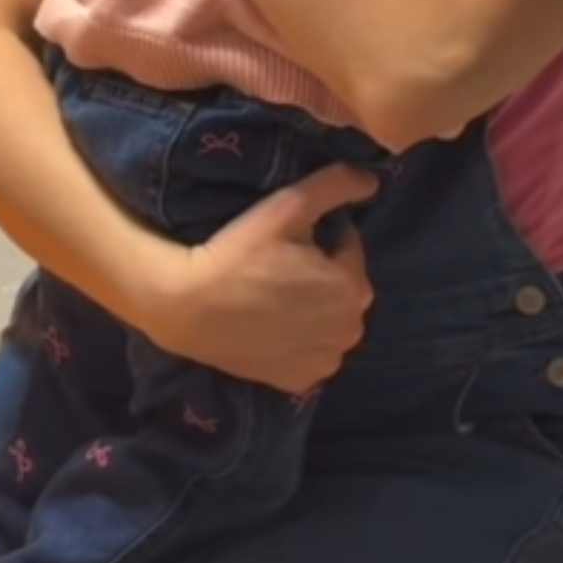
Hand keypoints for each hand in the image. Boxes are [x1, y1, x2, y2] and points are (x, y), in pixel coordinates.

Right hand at [139, 163, 378, 393]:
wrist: (190, 307)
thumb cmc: (241, 253)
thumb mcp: (288, 205)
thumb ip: (336, 185)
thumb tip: (372, 179)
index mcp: (353, 287)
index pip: (349, 246)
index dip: (321, 234)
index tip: (288, 235)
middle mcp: (349, 330)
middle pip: (343, 284)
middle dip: (322, 271)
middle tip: (280, 261)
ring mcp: (325, 362)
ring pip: (330, 319)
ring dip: (316, 304)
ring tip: (274, 290)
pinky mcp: (300, 382)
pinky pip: (313, 350)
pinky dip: (302, 338)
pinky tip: (273, 323)